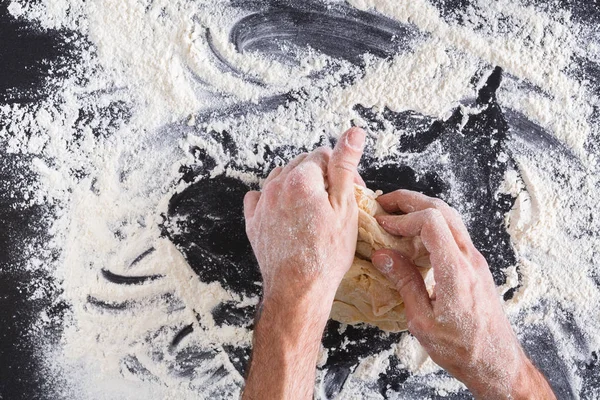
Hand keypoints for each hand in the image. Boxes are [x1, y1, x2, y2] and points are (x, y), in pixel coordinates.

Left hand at [244, 127, 365, 304]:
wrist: (298, 289)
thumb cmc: (327, 253)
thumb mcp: (345, 206)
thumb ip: (345, 165)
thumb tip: (353, 132)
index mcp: (300, 179)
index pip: (323, 155)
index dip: (341, 171)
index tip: (351, 191)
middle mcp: (276, 186)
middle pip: (302, 165)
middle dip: (321, 176)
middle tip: (336, 202)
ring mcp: (262, 204)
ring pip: (281, 178)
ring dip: (298, 186)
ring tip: (314, 210)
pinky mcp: (253, 222)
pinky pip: (260, 198)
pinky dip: (273, 199)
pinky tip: (286, 213)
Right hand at [370, 190, 554, 399]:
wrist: (498, 364)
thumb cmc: (462, 349)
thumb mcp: (423, 322)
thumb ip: (404, 283)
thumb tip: (383, 255)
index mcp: (455, 271)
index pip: (431, 221)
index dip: (403, 217)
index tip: (382, 223)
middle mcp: (469, 259)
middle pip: (442, 210)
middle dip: (410, 200)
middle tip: (383, 202)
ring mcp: (475, 260)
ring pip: (451, 217)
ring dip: (422, 208)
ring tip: (397, 213)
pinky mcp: (476, 266)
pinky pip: (455, 232)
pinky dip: (433, 223)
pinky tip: (415, 236)